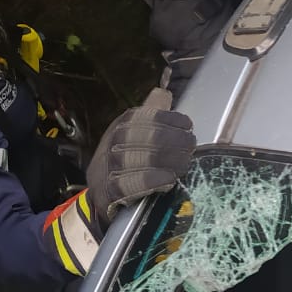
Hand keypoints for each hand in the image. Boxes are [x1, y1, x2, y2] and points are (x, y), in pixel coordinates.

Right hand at [86, 88, 195, 223]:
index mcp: (119, 126)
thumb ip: (151, 117)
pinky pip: (126, 185)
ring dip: (162, 159)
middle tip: (190, 145)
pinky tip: (168, 179)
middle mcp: (109, 143)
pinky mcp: (106, 192)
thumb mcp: (135, 137)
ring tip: (184, 162)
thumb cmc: (126, 163)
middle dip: (168, 139)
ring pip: (131, 159)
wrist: (102, 199)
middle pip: (136, 136)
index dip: (166, 119)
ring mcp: (105, 168)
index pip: (140, 116)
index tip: (187, 125)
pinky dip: (149, 181)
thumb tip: (164, 92)